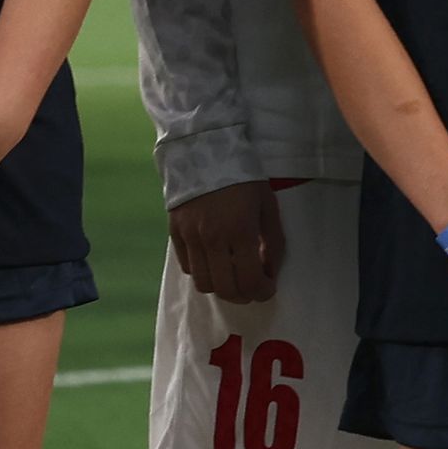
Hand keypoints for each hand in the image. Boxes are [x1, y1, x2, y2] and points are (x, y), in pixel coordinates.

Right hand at [168, 179, 286, 303]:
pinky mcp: (175, 233)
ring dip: (221, 287)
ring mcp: (190, 237)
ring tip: (233, 277)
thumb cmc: (244, 179)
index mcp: (240, 231)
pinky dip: (203, 272)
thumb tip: (269, 272)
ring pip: (203, 283)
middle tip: (253, 288)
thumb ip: (273, 242)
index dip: (262, 292)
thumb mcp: (268, 206)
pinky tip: (215, 262)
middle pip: (225, 289)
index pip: (249, 281)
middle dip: (243, 296)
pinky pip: (187, 267)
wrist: (205, 152)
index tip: (268, 288)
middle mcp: (212, 239)